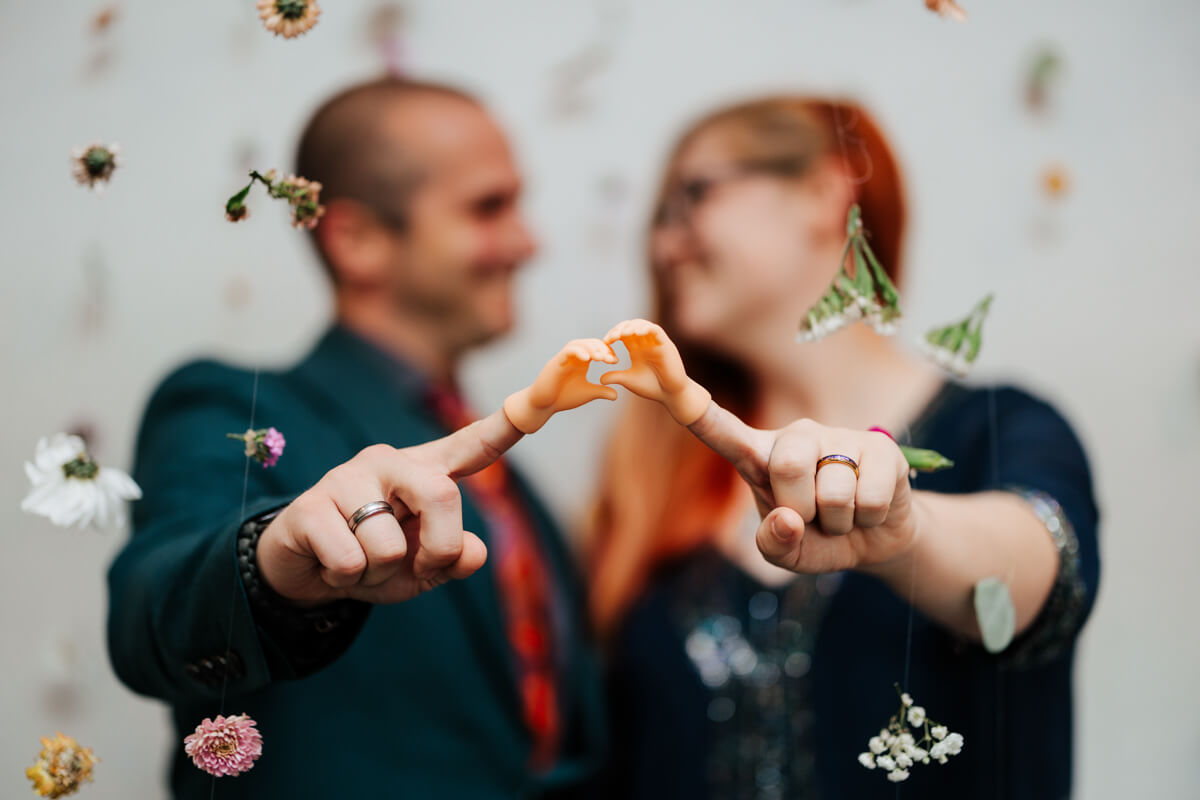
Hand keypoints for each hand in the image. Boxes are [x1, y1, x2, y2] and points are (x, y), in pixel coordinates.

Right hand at [257, 410, 522, 605]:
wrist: (305, 574)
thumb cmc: (373, 562)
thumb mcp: (423, 568)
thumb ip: (455, 559)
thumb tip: (474, 553)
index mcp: (425, 472)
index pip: (471, 445)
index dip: (504, 428)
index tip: (533, 403)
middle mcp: (388, 462)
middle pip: (442, 496)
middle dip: (437, 549)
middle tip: (414, 568)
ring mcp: (347, 478)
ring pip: (388, 545)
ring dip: (377, 574)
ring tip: (358, 562)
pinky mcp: (310, 505)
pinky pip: (350, 559)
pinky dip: (346, 578)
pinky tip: (331, 564)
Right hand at [503, 339, 618, 432]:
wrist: (543, 404)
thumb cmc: (563, 397)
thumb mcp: (587, 393)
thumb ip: (601, 392)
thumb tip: (617, 395)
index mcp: (581, 361)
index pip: (596, 349)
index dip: (607, 352)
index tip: (615, 361)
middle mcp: (573, 356)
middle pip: (589, 343)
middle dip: (601, 348)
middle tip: (610, 359)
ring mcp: (563, 358)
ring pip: (578, 344)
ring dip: (590, 348)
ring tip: (600, 357)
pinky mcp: (556, 362)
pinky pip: (567, 351)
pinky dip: (577, 352)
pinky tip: (587, 359)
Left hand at [600, 319, 710, 424]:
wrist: (670, 394)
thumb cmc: (652, 387)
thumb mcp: (629, 381)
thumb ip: (616, 377)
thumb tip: (600, 379)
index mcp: (636, 349)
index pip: (623, 334)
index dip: (613, 334)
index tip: (605, 342)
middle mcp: (646, 342)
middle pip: (631, 326)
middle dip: (620, 329)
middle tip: (612, 337)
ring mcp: (656, 342)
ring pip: (643, 325)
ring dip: (632, 327)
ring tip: (623, 333)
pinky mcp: (666, 344)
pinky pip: (656, 331)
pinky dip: (646, 329)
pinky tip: (637, 333)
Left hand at [688, 406, 918, 574]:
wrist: (873, 541)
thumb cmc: (816, 537)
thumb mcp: (786, 553)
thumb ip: (773, 544)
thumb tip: (789, 520)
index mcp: (760, 455)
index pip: (720, 428)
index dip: (691, 404)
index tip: (663, 368)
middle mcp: (797, 437)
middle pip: (787, 467)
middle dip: (802, 510)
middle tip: (812, 517)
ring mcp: (840, 437)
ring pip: (834, 493)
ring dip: (839, 523)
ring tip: (843, 514)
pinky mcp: (881, 448)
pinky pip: (870, 498)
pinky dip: (869, 519)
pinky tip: (869, 509)